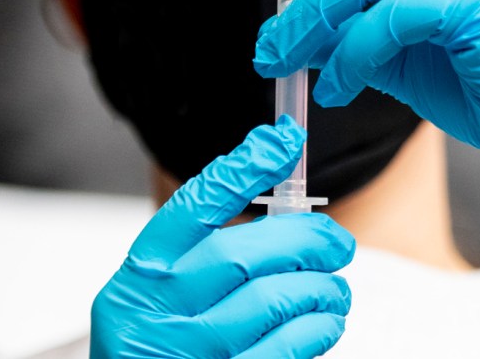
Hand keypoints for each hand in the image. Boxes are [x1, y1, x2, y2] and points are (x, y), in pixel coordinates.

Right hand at [91, 116, 354, 357]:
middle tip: (337, 241)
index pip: (193, 206)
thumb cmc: (160, 340)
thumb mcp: (163, 290)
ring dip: (320, 288)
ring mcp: (187, 350)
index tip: (284, 142)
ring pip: (271, 300)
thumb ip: (208, 251)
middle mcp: (156, 309)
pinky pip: (284, 349)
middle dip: (303, 240)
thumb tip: (283, 200)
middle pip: (240, 253)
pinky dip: (317, 328)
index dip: (242, 169)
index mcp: (142, 271)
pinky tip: (327, 320)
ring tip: (335, 288)